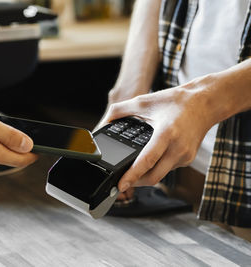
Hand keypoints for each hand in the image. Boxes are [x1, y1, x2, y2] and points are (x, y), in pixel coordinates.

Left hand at [101, 80, 216, 192]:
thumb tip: (103, 123)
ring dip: (146, 176)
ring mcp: (185, 156)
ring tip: (133, 171)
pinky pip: (168, 169)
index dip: (132, 176)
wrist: (205, 103)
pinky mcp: (188, 159)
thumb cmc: (176, 101)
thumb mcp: (144, 101)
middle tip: (122, 183)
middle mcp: (177, 148)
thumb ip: (120, 111)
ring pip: (161, 175)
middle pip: (153, 177)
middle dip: (136, 183)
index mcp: (166, 134)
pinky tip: (150, 161)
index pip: (146, 161)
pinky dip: (156, 168)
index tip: (120, 186)